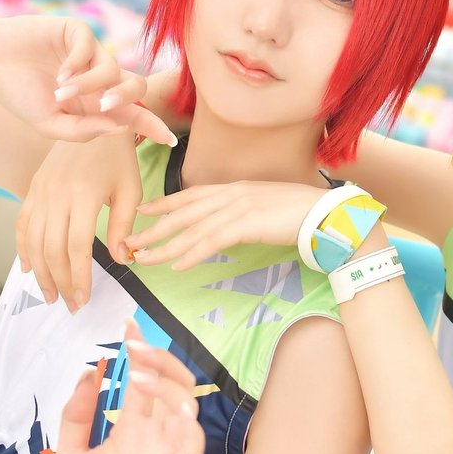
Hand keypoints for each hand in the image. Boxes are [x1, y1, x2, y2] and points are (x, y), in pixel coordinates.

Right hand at [0, 15, 175, 144]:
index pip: (132, 113)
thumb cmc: (17, 95)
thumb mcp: (50, 124)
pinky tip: (58, 73)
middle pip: (136, 86)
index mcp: (95, 101)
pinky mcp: (77, 30)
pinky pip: (91, 47)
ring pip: (111, 70)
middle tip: (104, 106)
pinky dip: (77, 64)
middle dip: (126, 98)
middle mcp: (98, 76)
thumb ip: (84, 131)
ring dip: (88, 85)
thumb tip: (121, 128)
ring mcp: (90, 52)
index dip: (151, 125)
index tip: (170, 140)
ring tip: (60, 92)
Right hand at [17, 136, 143, 310]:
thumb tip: (122, 260)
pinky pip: (22, 224)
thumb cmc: (117, 156)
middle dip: (60, 282)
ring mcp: (40, 192)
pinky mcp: (32, 189)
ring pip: (33, 241)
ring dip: (40, 273)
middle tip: (69, 305)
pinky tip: (29, 269)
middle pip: (51, 249)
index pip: (77, 246)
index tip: (84, 299)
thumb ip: (123, 225)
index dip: (78, 276)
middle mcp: (56, 195)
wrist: (92, 118)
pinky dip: (23, 249)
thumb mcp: (129, 188)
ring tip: (50, 295)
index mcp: (83, 195)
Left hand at [54, 320, 204, 453]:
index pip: (144, 380)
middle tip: (137, 344)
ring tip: (138, 375)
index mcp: (130, 429)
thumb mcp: (70, 452)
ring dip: (168, 384)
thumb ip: (76, 415)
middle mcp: (152, 436)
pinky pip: (193, 444)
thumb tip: (87, 372)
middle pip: (172, 384)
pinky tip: (172, 409)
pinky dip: (189, 422)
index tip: (129, 324)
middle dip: (159, 359)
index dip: (140, 351)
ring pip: (187, 405)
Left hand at [127, 181, 328, 270]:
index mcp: (234, 189)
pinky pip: (212, 241)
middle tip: (129, 240)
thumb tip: (230, 223)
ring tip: (145, 259)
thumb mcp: (264, 206)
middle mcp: (230, 195)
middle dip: (153, 227)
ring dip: (165, 246)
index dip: (164, 203)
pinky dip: (192, 253)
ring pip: (191, 229)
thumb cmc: (299, 212)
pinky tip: (178, 265)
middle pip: (183, 212)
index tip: (143, 210)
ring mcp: (238, 208)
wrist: (323, 213)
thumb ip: (243, 211)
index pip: (190, 195)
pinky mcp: (246, 225)